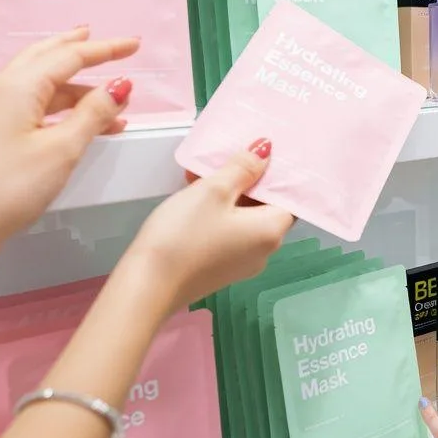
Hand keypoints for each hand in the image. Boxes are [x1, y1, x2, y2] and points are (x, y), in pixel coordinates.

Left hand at [0, 27, 138, 260]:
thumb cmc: (6, 189)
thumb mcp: (60, 151)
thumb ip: (92, 115)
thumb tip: (118, 86)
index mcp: (17, 87)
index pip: (69, 56)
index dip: (105, 49)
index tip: (134, 45)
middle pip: (44, 59)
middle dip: (77, 51)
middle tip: (103, 43)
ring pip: (34, 87)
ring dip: (72, 90)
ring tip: (106, 105)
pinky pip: (23, 108)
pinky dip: (53, 109)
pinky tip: (69, 126)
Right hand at [123, 140, 294, 310]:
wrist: (147, 286)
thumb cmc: (184, 234)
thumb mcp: (213, 190)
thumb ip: (243, 168)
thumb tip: (267, 151)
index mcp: (272, 231)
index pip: (289, 197)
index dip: (276, 174)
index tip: (259, 154)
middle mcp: (264, 251)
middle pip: (265, 207)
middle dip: (245, 181)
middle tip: (223, 159)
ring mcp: (242, 264)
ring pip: (243, 219)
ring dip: (226, 195)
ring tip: (199, 176)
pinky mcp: (221, 269)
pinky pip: (229, 234)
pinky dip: (217, 214)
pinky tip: (193, 199)